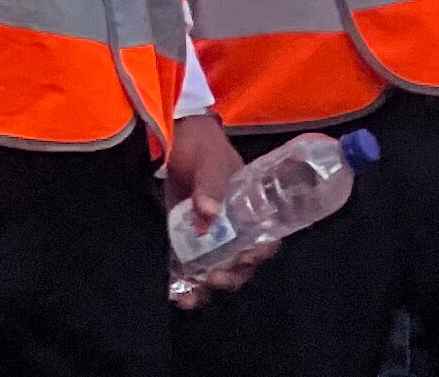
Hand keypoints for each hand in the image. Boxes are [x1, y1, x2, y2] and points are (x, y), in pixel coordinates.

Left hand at [162, 112, 268, 307]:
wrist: (173, 141)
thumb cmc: (201, 146)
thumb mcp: (210, 160)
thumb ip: (210, 183)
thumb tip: (208, 212)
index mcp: (250, 210)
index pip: (265, 239)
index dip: (260, 254)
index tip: (246, 259)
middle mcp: (233, 229)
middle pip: (240, 264)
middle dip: (230, 277)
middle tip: (214, 279)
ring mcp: (208, 238)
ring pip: (215, 272)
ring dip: (205, 289)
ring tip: (189, 297)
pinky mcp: (183, 243)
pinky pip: (187, 271)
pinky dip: (183, 285)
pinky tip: (174, 295)